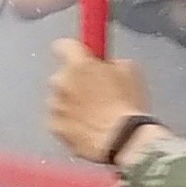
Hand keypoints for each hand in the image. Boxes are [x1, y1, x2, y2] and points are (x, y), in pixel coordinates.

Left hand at [46, 41, 158, 165]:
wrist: (124, 141)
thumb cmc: (127, 107)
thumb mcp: (130, 71)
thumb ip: (112, 62)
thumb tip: (108, 65)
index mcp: (80, 64)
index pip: (64, 45)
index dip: (74, 50)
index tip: (80, 55)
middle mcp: (62, 81)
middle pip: (64, 75)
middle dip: (77, 81)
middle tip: (98, 92)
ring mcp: (57, 105)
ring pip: (61, 99)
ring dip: (73, 103)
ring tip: (96, 114)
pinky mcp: (55, 127)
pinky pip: (60, 120)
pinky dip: (71, 123)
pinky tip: (89, 127)